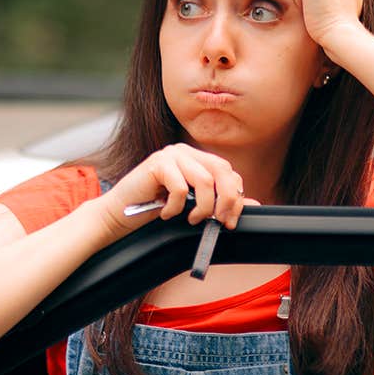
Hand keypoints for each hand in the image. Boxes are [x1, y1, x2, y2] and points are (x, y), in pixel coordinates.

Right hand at [93, 143, 259, 237]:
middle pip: (222, 171)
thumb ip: (220, 203)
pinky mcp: (156, 163)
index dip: (235, 197)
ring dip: (201, 207)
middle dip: (226, 201)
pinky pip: (179, 187)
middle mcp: (185, 151)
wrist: (118, 215)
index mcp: (197, 158)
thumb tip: (254, 204)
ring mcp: (170, 155)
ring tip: (189, 219)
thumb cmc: (154, 210)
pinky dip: (175, 207)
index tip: (229, 221)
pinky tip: (166, 214)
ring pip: (204, 180)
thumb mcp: (192, 207)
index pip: (229, 172)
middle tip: (217, 222)